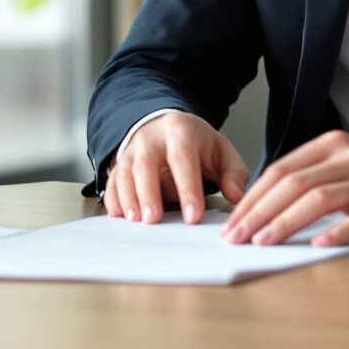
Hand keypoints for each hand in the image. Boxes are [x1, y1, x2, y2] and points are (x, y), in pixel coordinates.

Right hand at [103, 112, 249, 224]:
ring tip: (135, 220)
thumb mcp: (221, 152)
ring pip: (124, 173)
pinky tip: (120, 217)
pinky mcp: (120, 165)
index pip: (182, 159)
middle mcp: (151, 139)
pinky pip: (112, 182)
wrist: (167, 127)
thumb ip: (233, 174)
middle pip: (146, 164)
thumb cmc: (196, 144)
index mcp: (180, 131)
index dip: (187, 188)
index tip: (193, 215)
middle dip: (149, 193)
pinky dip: (113, 200)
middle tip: (153, 219)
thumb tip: (236, 196)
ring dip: (128, 198)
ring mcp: (132, 151)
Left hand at [222, 131, 348, 245]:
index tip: (232, 222)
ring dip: (287, 222)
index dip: (254, 196)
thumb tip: (262, 207)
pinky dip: (337, 232)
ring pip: (321, 198)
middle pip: (295, 183)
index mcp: (333, 145)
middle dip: (260, 211)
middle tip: (237, 236)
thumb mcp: (347, 167)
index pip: (283, 169)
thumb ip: (313, 178)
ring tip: (265, 241)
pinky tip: (319, 245)